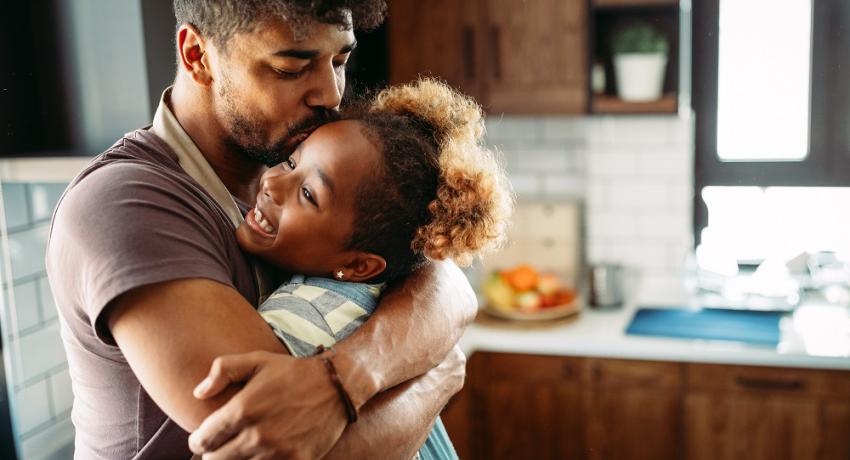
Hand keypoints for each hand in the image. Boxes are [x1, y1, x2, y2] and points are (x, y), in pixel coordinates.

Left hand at [188, 351, 346, 459]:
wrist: (337, 387)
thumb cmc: (294, 372)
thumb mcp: (257, 360)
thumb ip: (222, 370)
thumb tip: (198, 393)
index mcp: (242, 410)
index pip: (202, 440)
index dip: (199, 440)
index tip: (205, 437)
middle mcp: (257, 435)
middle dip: (215, 452)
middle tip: (223, 445)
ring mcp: (276, 453)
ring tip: (242, 450)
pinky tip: (261, 455)